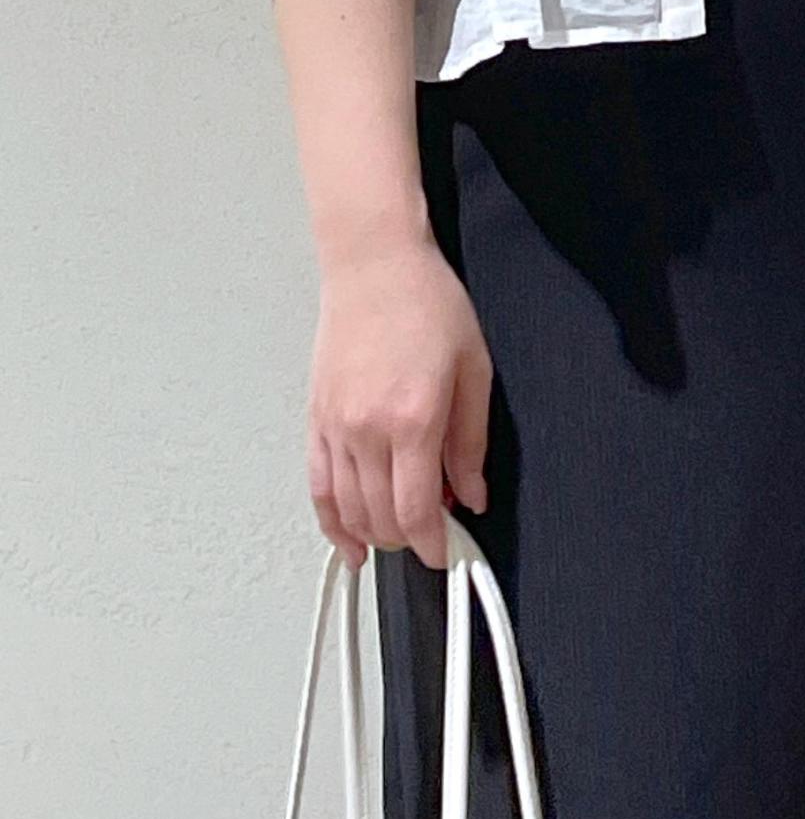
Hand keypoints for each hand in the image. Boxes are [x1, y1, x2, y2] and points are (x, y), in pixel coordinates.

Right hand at [306, 231, 492, 571]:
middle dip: (411, 540)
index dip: (433, 545)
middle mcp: (368, 429)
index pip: (416, 510)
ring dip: (376, 535)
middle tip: (436, 539)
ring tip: (402, 538)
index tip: (448, 554)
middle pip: (382, 518)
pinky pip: (319, 487)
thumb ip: (471, 440)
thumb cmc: (426, 301)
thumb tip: (470, 492)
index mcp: (413, 417)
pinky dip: (333, 522)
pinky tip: (348, 542)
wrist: (375, 264)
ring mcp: (336, 426)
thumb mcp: (473, 367)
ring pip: (349, 510)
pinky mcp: (317, 419)